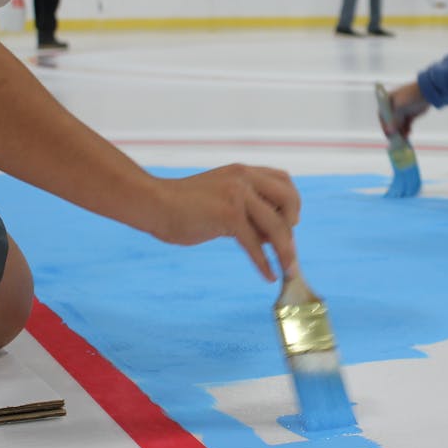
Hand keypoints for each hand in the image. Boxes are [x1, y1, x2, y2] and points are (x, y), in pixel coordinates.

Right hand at [151, 164, 300, 281]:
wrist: (154, 203)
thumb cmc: (184, 206)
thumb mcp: (222, 200)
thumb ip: (246, 211)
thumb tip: (273, 237)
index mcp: (243, 172)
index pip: (283, 180)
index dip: (291, 202)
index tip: (290, 223)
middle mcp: (244, 178)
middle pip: (288, 199)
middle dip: (293, 225)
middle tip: (289, 247)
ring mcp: (237, 194)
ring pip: (275, 225)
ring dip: (286, 252)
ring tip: (289, 270)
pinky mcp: (228, 214)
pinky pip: (254, 244)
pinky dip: (264, 263)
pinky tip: (269, 275)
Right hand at [382, 81, 430, 137]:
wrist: (427, 92)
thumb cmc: (410, 96)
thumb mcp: (400, 107)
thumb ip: (394, 120)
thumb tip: (389, 132)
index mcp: (388, 102)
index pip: (382, 116)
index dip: (384, 125)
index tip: (387, 133)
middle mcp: (394, 108)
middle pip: (391, 122)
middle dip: (393, 131)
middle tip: (394, 140)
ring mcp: (402, 112)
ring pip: (399, 125)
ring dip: (400, 132)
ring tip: (402, 140)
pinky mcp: (410, 116)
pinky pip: (406, 126)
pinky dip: (406, 131)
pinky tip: (408, 135)